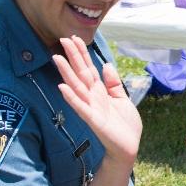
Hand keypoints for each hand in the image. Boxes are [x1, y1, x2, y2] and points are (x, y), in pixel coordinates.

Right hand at [53, 35, 140, 164]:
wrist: (128, 146)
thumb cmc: (125, 125)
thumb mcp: (122, 99)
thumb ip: (113, 83)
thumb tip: (106, 65)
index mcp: (100, 91)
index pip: (88, 68)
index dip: (81, 54)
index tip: (74, 38)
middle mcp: (92, 97)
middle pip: (80, 73)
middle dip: (73, 57)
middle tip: (63, 39)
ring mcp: (91, 108)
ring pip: (76, 87)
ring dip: (66, 73)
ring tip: (57, 58)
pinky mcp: (93, 120)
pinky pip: (80, 107)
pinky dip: (71, 98)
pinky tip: (62, 87)